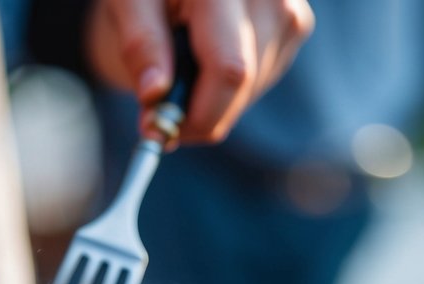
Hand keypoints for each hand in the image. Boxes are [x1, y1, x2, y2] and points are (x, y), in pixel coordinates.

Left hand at [84, 0, 314, 144]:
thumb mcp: (128, 5)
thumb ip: (141, 46)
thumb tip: (155, 95)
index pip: (229, 70)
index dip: (198, 115)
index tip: (162, 131)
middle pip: (243, 84)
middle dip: (201, 108)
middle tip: (164, 101)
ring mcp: (288, 9)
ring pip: (253, 88)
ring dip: (214, 96)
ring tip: (187, 57)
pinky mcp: (295, 23)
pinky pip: (263, 79)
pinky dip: (231, 84)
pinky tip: (211, 52)